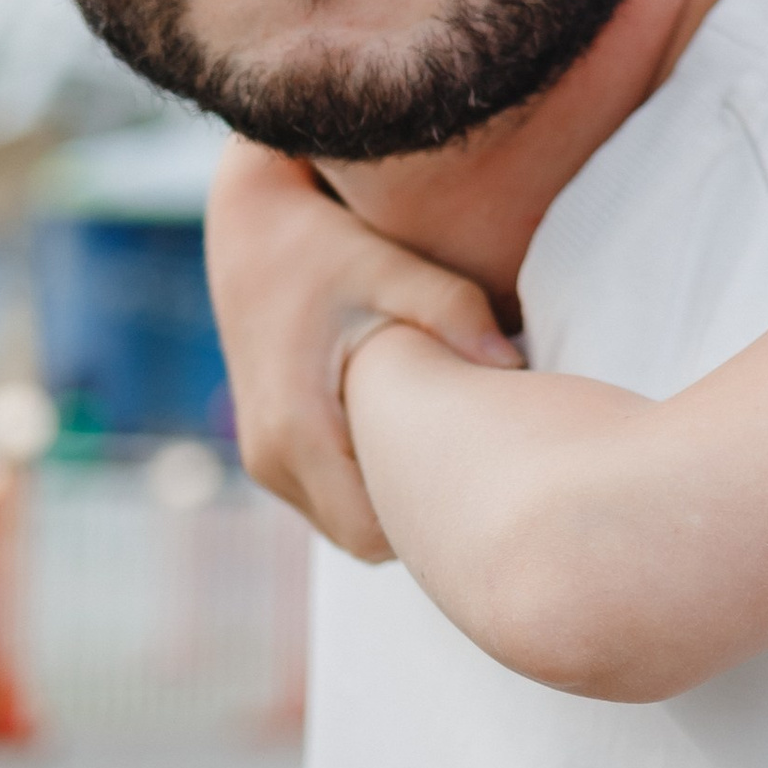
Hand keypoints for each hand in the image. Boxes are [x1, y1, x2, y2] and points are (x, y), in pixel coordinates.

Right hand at [205, 138, 517, 560]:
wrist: (253, 228)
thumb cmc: (326, 247)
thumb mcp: (391, 268)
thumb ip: (453, 311)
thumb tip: (514, 365)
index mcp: (296, 430)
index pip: (373, 531)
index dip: (432, 525)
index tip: (488, 489)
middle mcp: (271, 459)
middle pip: (362, 538)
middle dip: (422, 521)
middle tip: (489, 479)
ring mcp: (265, 461)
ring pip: (346, 525)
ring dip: (395, 506)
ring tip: (457, 458)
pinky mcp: (271, 451)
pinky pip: (332, 500)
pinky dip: (372, 487)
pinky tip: (418, 442)